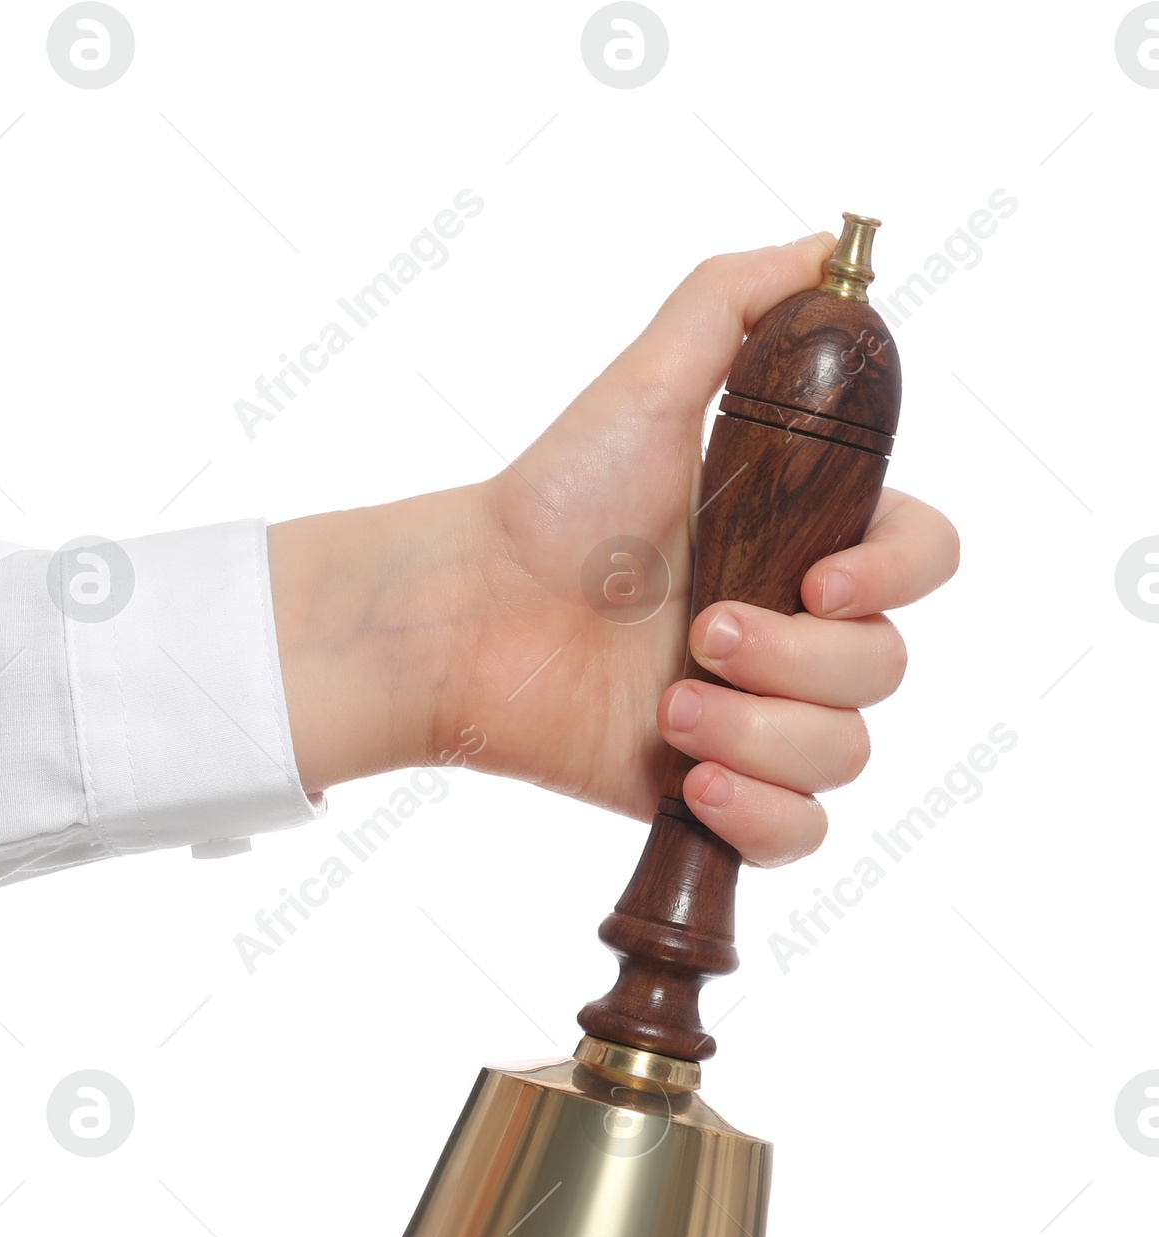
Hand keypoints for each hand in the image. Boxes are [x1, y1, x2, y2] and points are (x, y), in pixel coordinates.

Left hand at [268, 234, 958, 865]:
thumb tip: (826, 249)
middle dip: (799, 660)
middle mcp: (790, 631)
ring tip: (671, 710)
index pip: (922, 560)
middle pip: (886, 668)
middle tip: (700, 636)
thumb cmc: (551, 503)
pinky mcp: (711, 793)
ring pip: (847, 753)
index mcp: (799, 540)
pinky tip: (693, 781)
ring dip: (765, 735)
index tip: (819, 577)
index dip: (895, 575)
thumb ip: (732, 305)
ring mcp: (753, 717)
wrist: (466, 613)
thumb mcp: (645, 385)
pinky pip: (799, 836)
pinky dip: (763, 818)